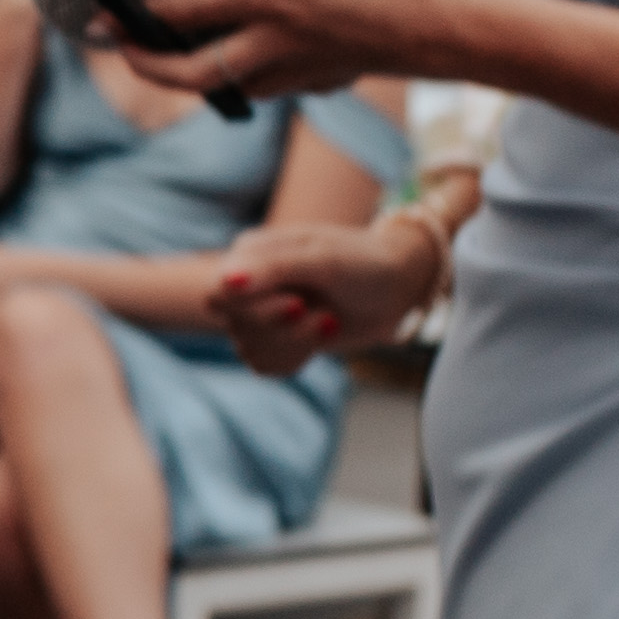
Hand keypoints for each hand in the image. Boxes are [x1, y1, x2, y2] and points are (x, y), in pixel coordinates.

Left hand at [116, 0, 516, 105]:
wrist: (465, 29)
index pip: (181, 13)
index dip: (132, 15)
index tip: (97, 13)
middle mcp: (274, 43)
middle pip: (188, 75)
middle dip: (146, 65)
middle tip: (121, 48)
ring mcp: (303, 69)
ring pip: (227, 88)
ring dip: (193, 78)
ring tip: (175, 55)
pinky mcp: (331, 79)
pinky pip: (269, 89)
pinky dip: (244, 81)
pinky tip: (249, 62)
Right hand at [209, 216, 440, 375]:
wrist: (398, 287)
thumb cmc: (364, 263)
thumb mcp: (324, 260)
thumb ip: (273, 268)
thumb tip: (226, 281)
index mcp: (250, 253)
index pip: (220, 292)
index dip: (254, 308)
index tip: (298, 304)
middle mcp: (248, 284)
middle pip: (235, 323)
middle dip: (282, 328)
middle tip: (324, 315)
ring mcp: (260, 313)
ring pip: (248, 348)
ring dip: (294, 343)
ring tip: (328, 323)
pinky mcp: (276, 339)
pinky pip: (262, 365)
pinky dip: (294, 357)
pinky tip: (319, 338)